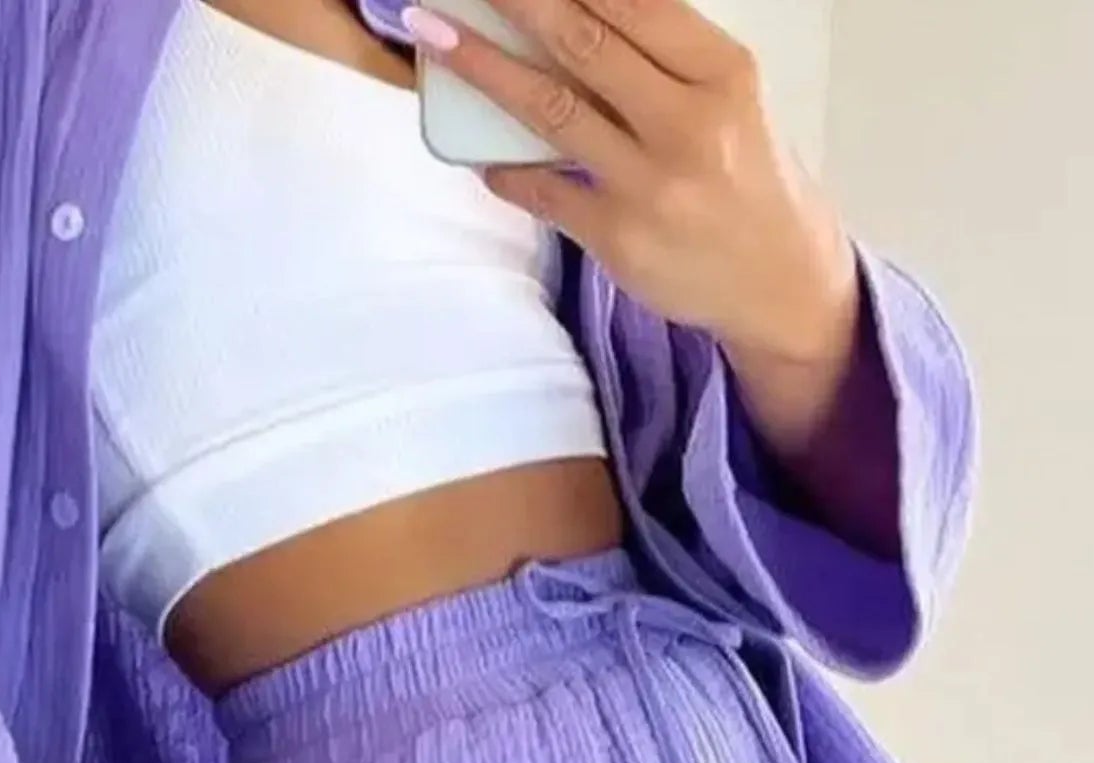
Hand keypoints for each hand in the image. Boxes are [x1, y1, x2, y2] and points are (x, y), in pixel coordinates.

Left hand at [402, 0, 858, 367]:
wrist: (779, 282)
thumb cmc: (746, 177)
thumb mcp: (727, 100)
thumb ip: (663, 56)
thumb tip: (576, 15)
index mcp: (722, 73)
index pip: (635, 2)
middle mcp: (689, 123)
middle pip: (584, 42)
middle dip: (516, 0)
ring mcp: (651, 185)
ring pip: (551, 110)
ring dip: (483, 68)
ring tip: (434, 36)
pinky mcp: (619, 238)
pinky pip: (542, 191)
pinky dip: (503, 169)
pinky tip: (476, 156)